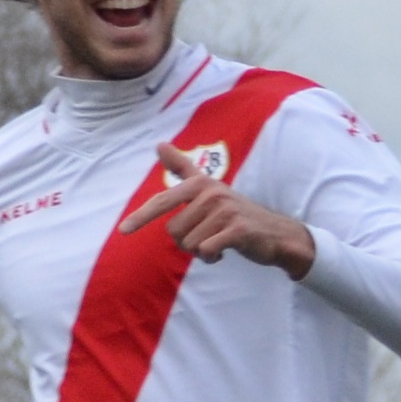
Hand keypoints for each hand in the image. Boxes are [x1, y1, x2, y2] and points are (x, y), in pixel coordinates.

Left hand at [116, 161, 313, 278]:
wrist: (276, 233)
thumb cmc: (235, 213)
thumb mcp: (209, 188)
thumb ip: (183, 167)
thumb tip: (159, 144)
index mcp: (200, 183)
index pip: (163, 201)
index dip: (141, 217)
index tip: (123, 231)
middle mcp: (212, 193)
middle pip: (174, 231)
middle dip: (187, 241)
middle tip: (207, 236)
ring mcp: (226, 210)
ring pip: (190, 244)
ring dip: (201, 251)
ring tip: (218, 242)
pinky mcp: (238, 230)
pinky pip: (207, 251)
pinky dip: (212, 257)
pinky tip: (224, 251)